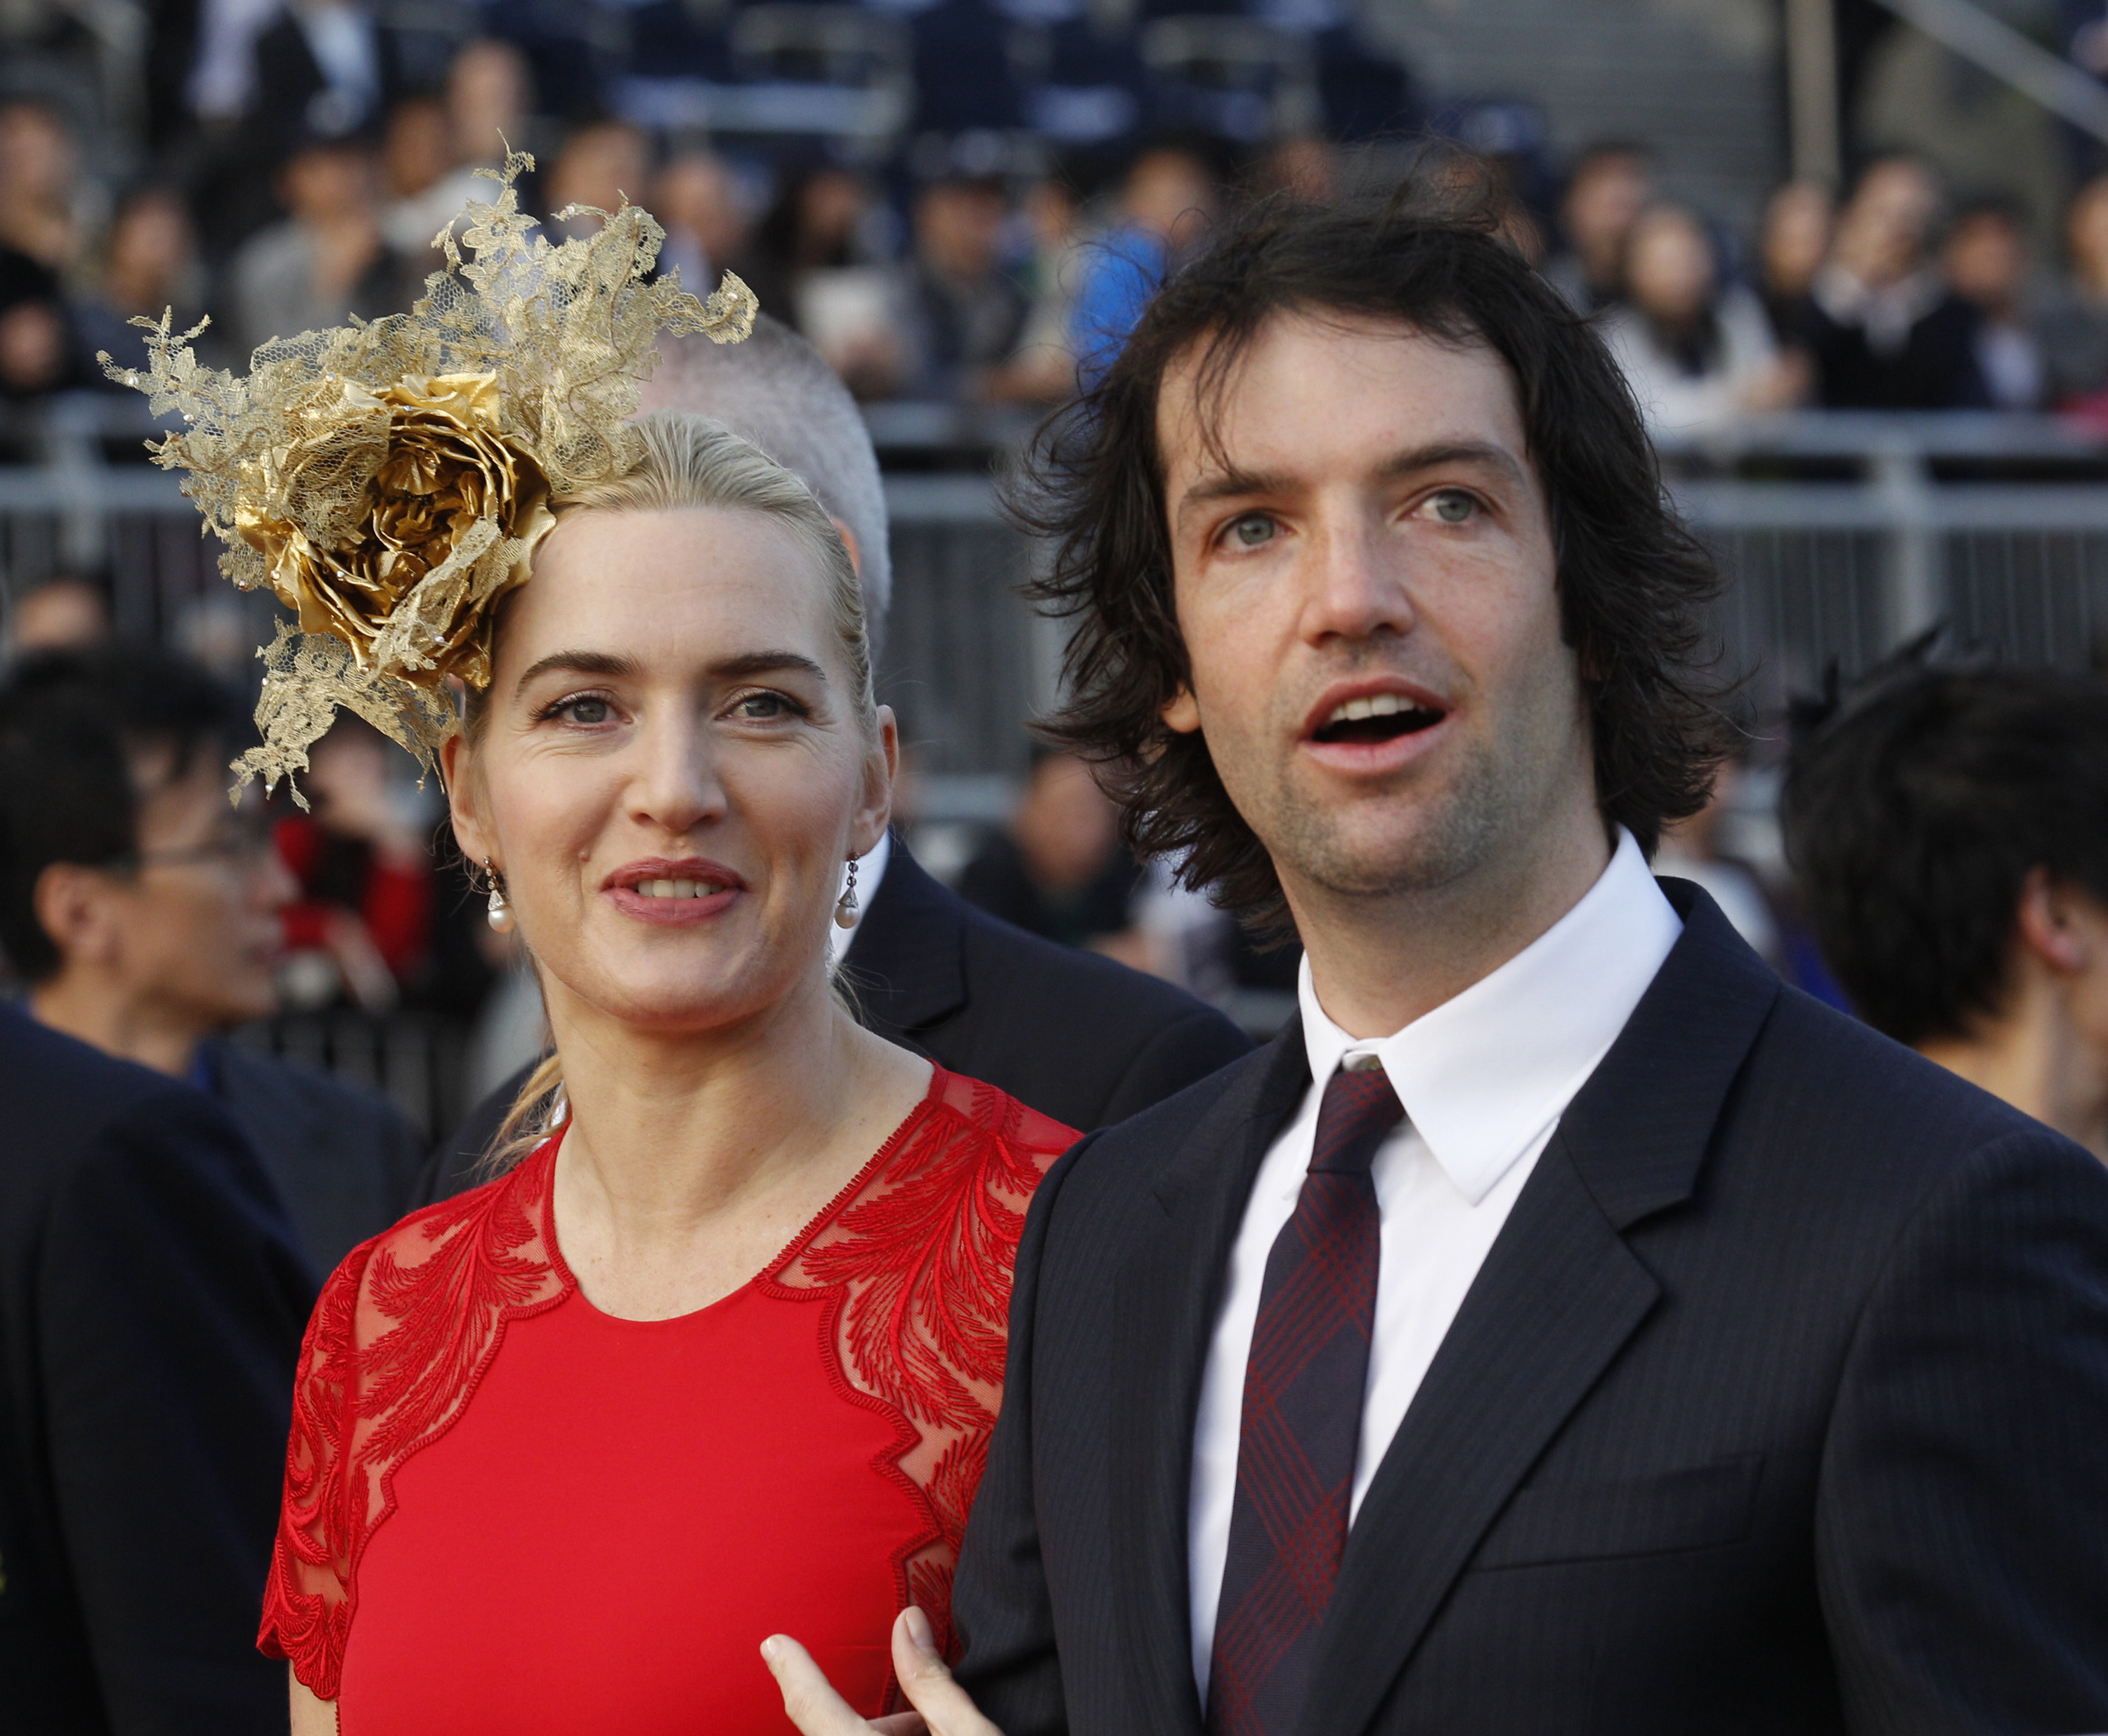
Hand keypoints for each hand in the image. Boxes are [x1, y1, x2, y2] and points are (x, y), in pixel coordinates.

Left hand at [763, 1606, 1004, 1735]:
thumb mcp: (970, 1735)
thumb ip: (932, 1680)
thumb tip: (908, 1620)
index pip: (814, 1708)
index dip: (793, 1672)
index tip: (772, 1643)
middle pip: (842, 1732)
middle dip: (883, 1719)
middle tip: (931, 1718)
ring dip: (888, 1735)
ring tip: (939, 1731)